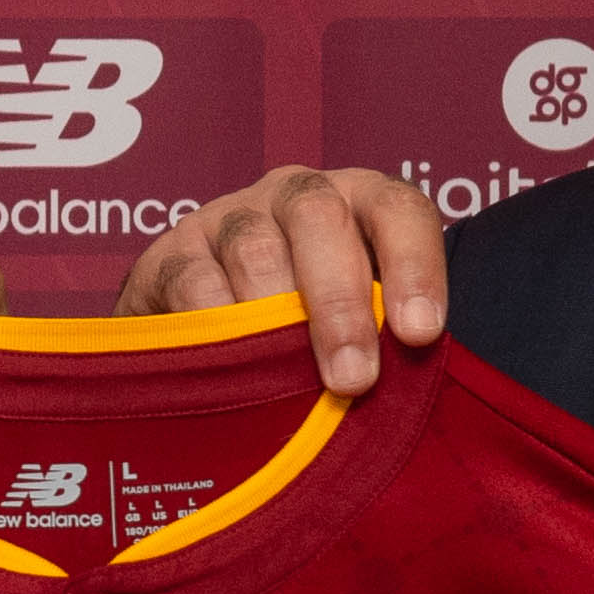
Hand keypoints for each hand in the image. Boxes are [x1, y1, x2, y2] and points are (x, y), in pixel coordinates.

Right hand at [114, 168, 452, 392]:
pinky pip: (192, 279)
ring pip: (255, 247)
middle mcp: (296, 197)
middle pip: (320, 218)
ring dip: (277, 319)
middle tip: (354, 377)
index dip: (415, 266)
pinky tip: (232, 366)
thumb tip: (408, 397)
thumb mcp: (361, 330)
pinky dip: (214, 322)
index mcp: (359, 204)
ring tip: (290, 380)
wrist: (208, 333)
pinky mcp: (172, 253)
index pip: (398, 211)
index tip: (420, 334)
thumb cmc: (309, 336)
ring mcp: (230, 218)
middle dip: (341, 301)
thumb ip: (386, 343)